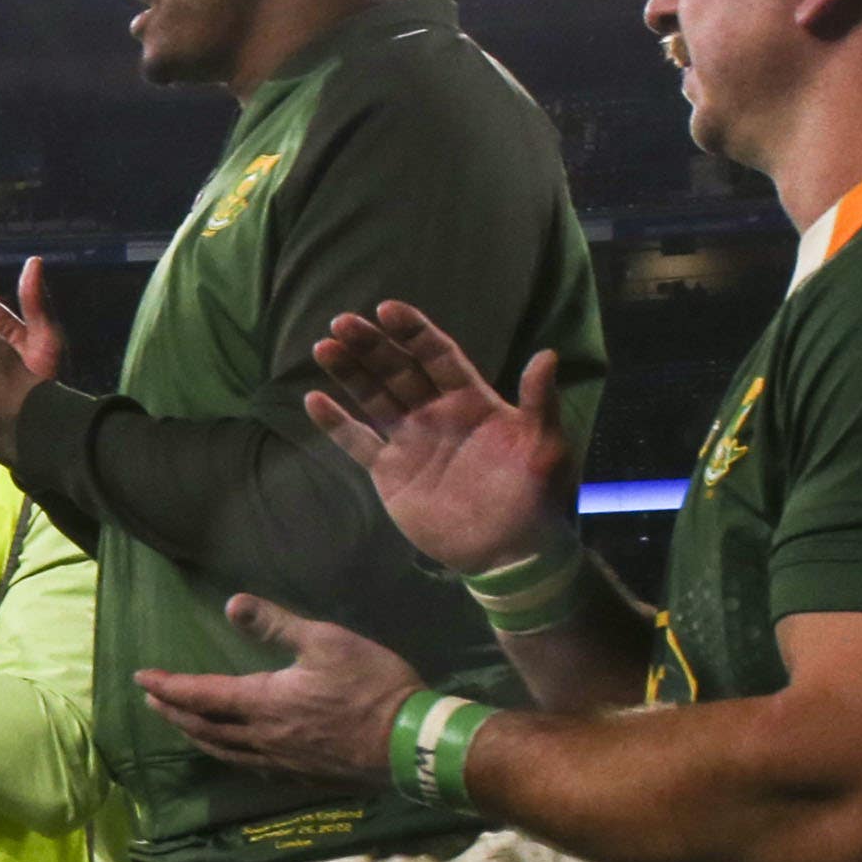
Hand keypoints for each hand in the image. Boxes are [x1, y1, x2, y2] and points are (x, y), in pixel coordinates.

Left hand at [134, 596, 424, 784]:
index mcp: (262, 703)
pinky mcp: (303, 776)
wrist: (410, 743)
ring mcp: (281, 762)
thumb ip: (276, 625)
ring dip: (196, 736)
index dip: (169, 687)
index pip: (200, 696)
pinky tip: (234, 752)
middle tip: (152, 700)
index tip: (142, 678)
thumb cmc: (371, 686)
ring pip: (224, 752)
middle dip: (173, 713)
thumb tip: (230, 604)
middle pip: (204, 728)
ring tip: (181, 725)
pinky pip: (251, 766)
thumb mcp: (326, 642)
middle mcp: (262, 738)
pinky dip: (228, 755)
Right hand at [303, 301, 578, 576]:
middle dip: (371, 345)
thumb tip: (547, 354)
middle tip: (342, 323)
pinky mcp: (391, 472)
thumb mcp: (546, 446)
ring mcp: (410, 441)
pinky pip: (358, 442)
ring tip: (324, 348)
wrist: (509, 552)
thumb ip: (540, 401)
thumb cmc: (535, 496)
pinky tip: (314, 401)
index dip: (413, 332)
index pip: (437, 355)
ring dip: (349, 373)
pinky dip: (335, 424)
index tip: (387, 310)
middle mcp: (437, 414)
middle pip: (397, 370)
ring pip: (373, 398)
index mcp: (472, 400)